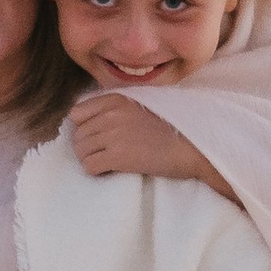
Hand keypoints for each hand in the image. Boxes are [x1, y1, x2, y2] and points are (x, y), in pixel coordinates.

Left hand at [66, 93, 225, 191]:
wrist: (193, 147)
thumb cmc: (171, 129)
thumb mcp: (141, 106)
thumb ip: (116, 108)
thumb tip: (89, 121)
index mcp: (116, 99)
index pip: (77, 114)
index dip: (84, 128)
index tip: (96, 138)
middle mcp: (110, 114)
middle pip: (77, 135)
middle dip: (87, 147)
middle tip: (104, 155)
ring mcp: (112, 134)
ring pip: (80, 152)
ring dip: (90, 160)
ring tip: (107, 163)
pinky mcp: (117, 156)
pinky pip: (89, 166)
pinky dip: (96, 171)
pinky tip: (109, 171)